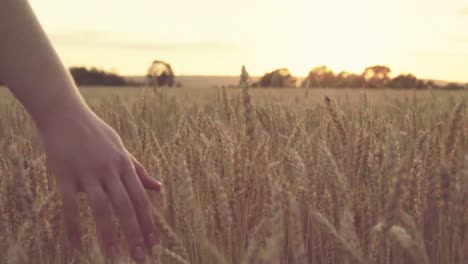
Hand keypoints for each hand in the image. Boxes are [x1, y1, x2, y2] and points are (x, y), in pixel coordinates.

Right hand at [40, 109, 160, 260]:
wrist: (65, 114)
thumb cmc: (96, 133)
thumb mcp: (121, 149)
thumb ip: (139, 170)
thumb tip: (159, 187)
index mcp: (124, 164)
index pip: (140, 198)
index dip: (148, 221)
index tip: (153, 243)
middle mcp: (109, 170)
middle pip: (125, 206)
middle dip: (135, 233)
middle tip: (140, 256)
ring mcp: (87, 172)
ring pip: (101, 208)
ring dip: (109, 234)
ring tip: (114, 255)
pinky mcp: (64, 174)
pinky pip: (69, 206)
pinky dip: (73, 228)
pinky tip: (76, 246)